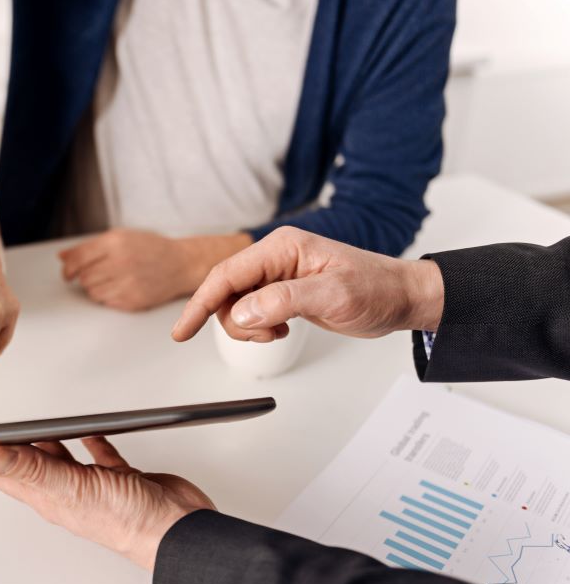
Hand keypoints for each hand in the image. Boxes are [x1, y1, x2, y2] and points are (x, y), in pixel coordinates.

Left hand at [0, 437, 214, 570]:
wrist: (176, 530)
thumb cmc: (128, 522)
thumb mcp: (72, 489)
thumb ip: (32, 469)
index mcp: (48, 495)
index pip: (2, 472)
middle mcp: (65, 490)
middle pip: (27, 462)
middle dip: (5, 446)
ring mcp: (91, 485)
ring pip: (60, 456)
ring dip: (46, 439)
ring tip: (30, 424)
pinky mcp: (118, 477)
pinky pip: (99, 454)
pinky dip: (92, 439)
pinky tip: (90, 431)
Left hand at [59, 229, 251, 311]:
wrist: (180, 264)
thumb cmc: (150, 248)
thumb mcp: (121, 237)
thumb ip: (89, 246)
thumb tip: (61, 257)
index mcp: (116, 242)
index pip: (78, 258)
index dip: (68, 268)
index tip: (67, 273)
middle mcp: (121, 263)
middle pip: (83, 277)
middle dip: (85, 276)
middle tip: (98, 272)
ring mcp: (127, 283)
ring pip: (92, 292)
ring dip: (95, 287)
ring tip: (111, 279)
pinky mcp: (133, 300)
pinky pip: (106, 302)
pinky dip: (107, 296)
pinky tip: (120, 287)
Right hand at [172, 227, 443, 343]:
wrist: (402, 298)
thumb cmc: (377, 289)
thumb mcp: (333, 296)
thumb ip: (285, 301)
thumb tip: (243, 312)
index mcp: (282, 247)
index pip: (226, 275)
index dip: (200, 304)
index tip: (182, 331)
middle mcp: (275, 257)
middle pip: (225, 292)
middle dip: (234, 321)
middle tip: (267, 335)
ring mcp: (277, 275)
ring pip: (235, 305)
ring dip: (248, 327)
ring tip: (278, 333)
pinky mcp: (282, 291)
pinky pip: (251, 310)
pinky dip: (258, 327)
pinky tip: (281, 330)